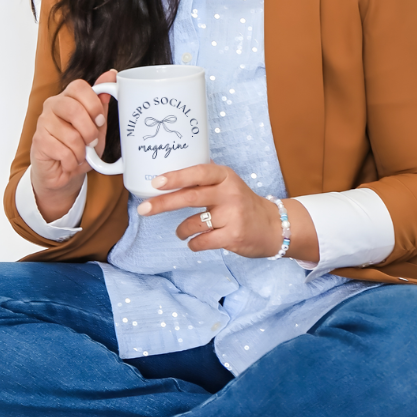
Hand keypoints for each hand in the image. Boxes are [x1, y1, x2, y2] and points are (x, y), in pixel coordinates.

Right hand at [28, 69, 115, 220]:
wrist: (63, 174)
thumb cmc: (79, 148)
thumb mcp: (97, 126)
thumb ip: (102, 103)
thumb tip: (112, 75)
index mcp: (68, 98)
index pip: (78, 87)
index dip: (93, 104)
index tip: (100, 120)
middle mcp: (53, 106)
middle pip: (73, 108)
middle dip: (89, 131)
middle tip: (91, 142)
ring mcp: (43, 122)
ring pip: (70, 134)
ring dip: (81, 151)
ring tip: (79, 154)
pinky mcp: (38, 141)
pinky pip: (63, 151)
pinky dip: (72, 161)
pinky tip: (69, 161)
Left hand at [137, 163, 311, 259]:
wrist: (273, 227)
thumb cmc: (242, 204)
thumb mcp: (228, 185)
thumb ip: (204, 180)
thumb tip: (168, 174)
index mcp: (226, 177)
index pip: (199, 173)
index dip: (176, 177)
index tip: (156, 182)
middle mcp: (230, 194)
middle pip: (190, 197)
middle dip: (163, 203)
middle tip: (143, 209)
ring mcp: (232, 216)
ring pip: (193, 223)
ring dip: (181, 230)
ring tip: (182, 232)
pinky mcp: (233, 236)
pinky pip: (201, 241)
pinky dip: (193, 243)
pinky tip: (196, 242)